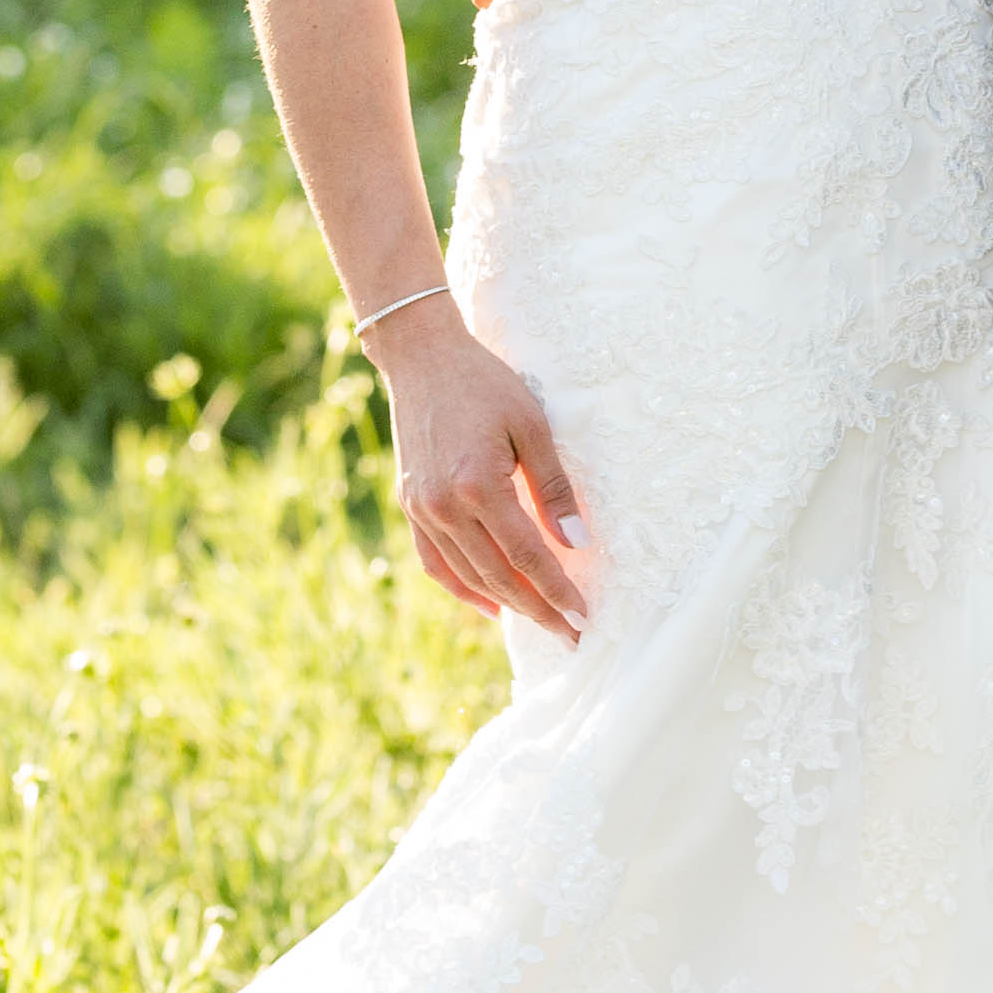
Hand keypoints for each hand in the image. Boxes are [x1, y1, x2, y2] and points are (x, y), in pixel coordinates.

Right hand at [368, 303, 596, 637]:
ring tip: (539, 620)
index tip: (582, 617)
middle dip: (538, 610)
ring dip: (505, 605)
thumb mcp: (531, 425)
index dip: (557, 590)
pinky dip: (462, 589)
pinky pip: (435, 562)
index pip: (527, 555)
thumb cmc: (484, 383)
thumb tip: (577, 544)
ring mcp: (421, 509)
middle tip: (570, 635)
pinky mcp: (410, 506)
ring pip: (467, 576)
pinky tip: (489, 604)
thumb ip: (554, 488)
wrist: (422, 358)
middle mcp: (444, 506)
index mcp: (478, 484)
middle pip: (498, 576)